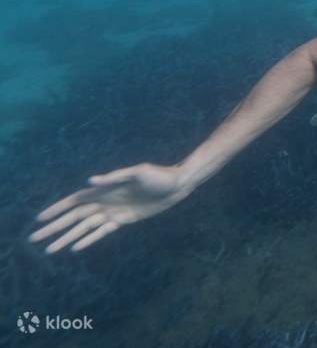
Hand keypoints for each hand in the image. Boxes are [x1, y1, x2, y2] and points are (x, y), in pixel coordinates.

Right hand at [29, 163, 188, 253]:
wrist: (176, 185)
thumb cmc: (158, 175)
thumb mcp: (138, 172)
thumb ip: (114, 177)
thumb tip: (90, 181)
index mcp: (104, 189)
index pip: (74, 201)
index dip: (57, 209)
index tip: (40, 219)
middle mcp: (104, 201)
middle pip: (74, 217)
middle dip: (54, 228)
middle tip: (35, 239)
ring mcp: (112, 212)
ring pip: (84, 228)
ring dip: (66, 238)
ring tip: (50, 249)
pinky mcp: (123, 220)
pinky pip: (101, 232)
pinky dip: (88, 240)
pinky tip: (74, 247)